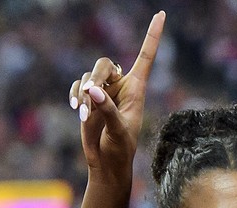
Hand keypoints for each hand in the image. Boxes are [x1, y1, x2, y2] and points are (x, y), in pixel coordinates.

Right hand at [69, 11, 164, 182]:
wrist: (107, 162)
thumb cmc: (121, 149)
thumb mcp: (118, 131)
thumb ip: (107, 109)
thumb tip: (92, 91)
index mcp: (137, 89)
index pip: (146, 56)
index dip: (153, 35)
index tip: (161, 14)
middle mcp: (121, 86)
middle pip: (105, 64)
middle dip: (94, 78)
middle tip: (88, 96)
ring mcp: (104, 91)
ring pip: (89, 75)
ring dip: (83, 93)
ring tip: (84, 115)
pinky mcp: (88, 98)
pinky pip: (78, 86)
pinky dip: (75, 96)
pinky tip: (77, 110)